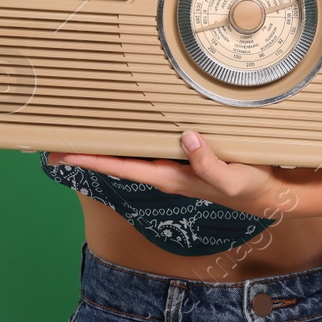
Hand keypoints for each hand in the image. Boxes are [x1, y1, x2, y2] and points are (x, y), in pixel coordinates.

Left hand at [45, 130, 296, 220]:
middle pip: (117, 159)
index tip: (63, 152)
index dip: (91, 159)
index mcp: (169, 177)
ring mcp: (173, 164)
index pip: (121, 167)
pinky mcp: (184, 156)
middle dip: (87, 150)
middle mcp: (164, 171)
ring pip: (131, 152)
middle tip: (54, 139)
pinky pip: (150, 144)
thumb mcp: (232, 179)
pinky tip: (124, 126)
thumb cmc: (248, 189)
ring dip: (105, 144)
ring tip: (78, 129)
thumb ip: (208, 162)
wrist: (268, 195)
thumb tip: (185, 138)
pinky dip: (131, 136)